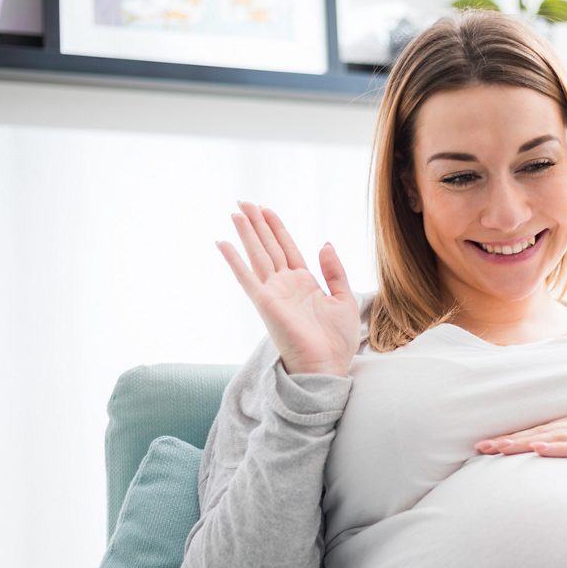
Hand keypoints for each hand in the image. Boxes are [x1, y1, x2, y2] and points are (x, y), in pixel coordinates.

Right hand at [217, 201, 359, 375]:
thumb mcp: (344, 299)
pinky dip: (234, 259)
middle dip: (257, 223)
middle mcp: (286, 285)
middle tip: (243, 201)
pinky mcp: (265, 303)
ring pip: (257, 255)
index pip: (287, 248)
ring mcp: (273, 293)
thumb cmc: (337, 342)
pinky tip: (222, 242)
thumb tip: (324, 244)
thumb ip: (335, 271)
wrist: (327, 366)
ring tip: (236, 212)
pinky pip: (246, 276)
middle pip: (269, 246)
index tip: (266, 209)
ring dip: (246, 233)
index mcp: (305, 283)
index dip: (277, 228)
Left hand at [474, 411, 566, 461]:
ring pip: (556, 436)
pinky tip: (539, 449)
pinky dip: (559, 447)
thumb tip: (545, 461)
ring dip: (526, 442)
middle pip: (542, 431)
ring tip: (500, 449)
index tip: (485, 448)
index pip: (540, 431)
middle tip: (481, 448)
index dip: (512, 438)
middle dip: (510, 440)